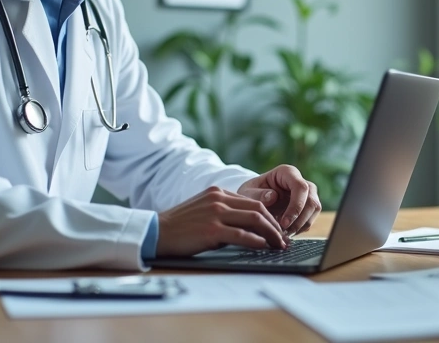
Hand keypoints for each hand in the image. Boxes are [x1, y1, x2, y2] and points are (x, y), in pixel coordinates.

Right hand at [155, 186, 286, 255]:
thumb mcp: (203, 209)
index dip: (269, 216)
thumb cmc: (179, 225)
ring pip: (254, 219)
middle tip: (283, 239)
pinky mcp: (211, 230)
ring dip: (270, 233)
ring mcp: (216, 213)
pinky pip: (241, 234)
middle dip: (274, 225)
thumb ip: (223, 211)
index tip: (276, 229)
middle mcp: (219, 199)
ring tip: (278, 245)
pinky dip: (256, 241)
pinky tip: (263, 246)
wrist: (156, 232)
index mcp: (218, 192)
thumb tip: (247, 226)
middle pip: (258, 208)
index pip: (252, 201)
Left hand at [237, 165, 321, 235]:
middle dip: (299, 220)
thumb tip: (273, 197)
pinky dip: (299, 229)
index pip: (300, 187)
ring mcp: (307, 195)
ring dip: (301, 226)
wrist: (253, 199)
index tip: (284, 223)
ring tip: (283, 235)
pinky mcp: (307, 208)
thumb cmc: (251, 193)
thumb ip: (258, 194)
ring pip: (314, 210)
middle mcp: (302, 182)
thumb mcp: (248, 192)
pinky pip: (310, 219)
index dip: (295, 206)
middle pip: (311, 201)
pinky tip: (285, 234)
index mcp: (288, 173)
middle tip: (284, 233)